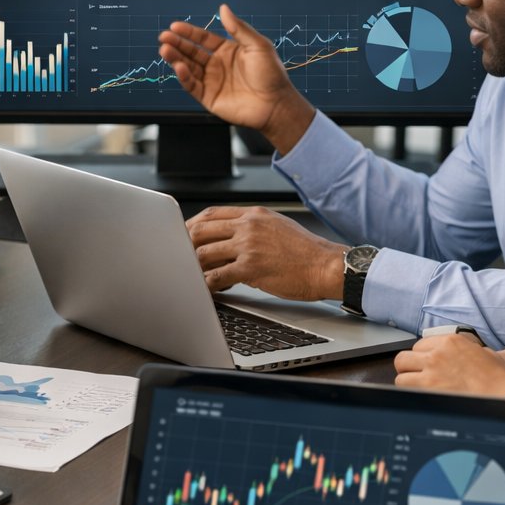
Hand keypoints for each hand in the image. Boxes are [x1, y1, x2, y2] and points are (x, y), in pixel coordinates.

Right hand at [157, 4, 315, 151]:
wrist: (276, 103)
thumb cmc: (271, 74)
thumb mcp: (257, 45)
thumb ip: (238, 28)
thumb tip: (223, 8)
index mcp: (227, 50)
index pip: (203, 39)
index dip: (189, 32)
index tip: (175, 26)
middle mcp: (217, 65)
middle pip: (192, 52)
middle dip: (177, 44)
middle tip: (164, 37)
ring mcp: (212, 81)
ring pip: (188, 67)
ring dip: (175, 58)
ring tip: (165, 50)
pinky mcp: (209, 98)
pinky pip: (192, 86)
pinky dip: (184, 77)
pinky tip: (180, 67)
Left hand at [186, 206, 345, 299]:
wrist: (327, 266)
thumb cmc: (305, 251)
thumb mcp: (278, 226)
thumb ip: (252, 228)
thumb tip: (228, 239)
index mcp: (254, 214)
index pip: (212, 214)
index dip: (192, 225)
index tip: (183, 235)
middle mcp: (249, 226)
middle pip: (202, 230)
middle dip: (184, 244)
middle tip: (176, 256)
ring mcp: (249, 246)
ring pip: (205, 253)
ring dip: (192, 266)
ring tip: (187, 275)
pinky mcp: (251, 268)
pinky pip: (217, 276)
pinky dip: (205, 284)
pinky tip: (203, 289)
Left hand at [394, 334, 504, 396]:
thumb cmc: (500, 379)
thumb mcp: (483, 354)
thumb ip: (462, 353)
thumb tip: (451, 362)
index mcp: (452, 342)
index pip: (420, 346)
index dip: (421, 358)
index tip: (425, 366)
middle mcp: (438, 353)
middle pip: (404, 358)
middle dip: (409, 369)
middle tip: (417, 378)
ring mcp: (432, 370)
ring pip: (401, 374)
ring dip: (407, 383)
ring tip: (419, 391)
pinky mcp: (429, 387)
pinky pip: (406, 389)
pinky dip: (410, 394)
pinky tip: (421, 399)